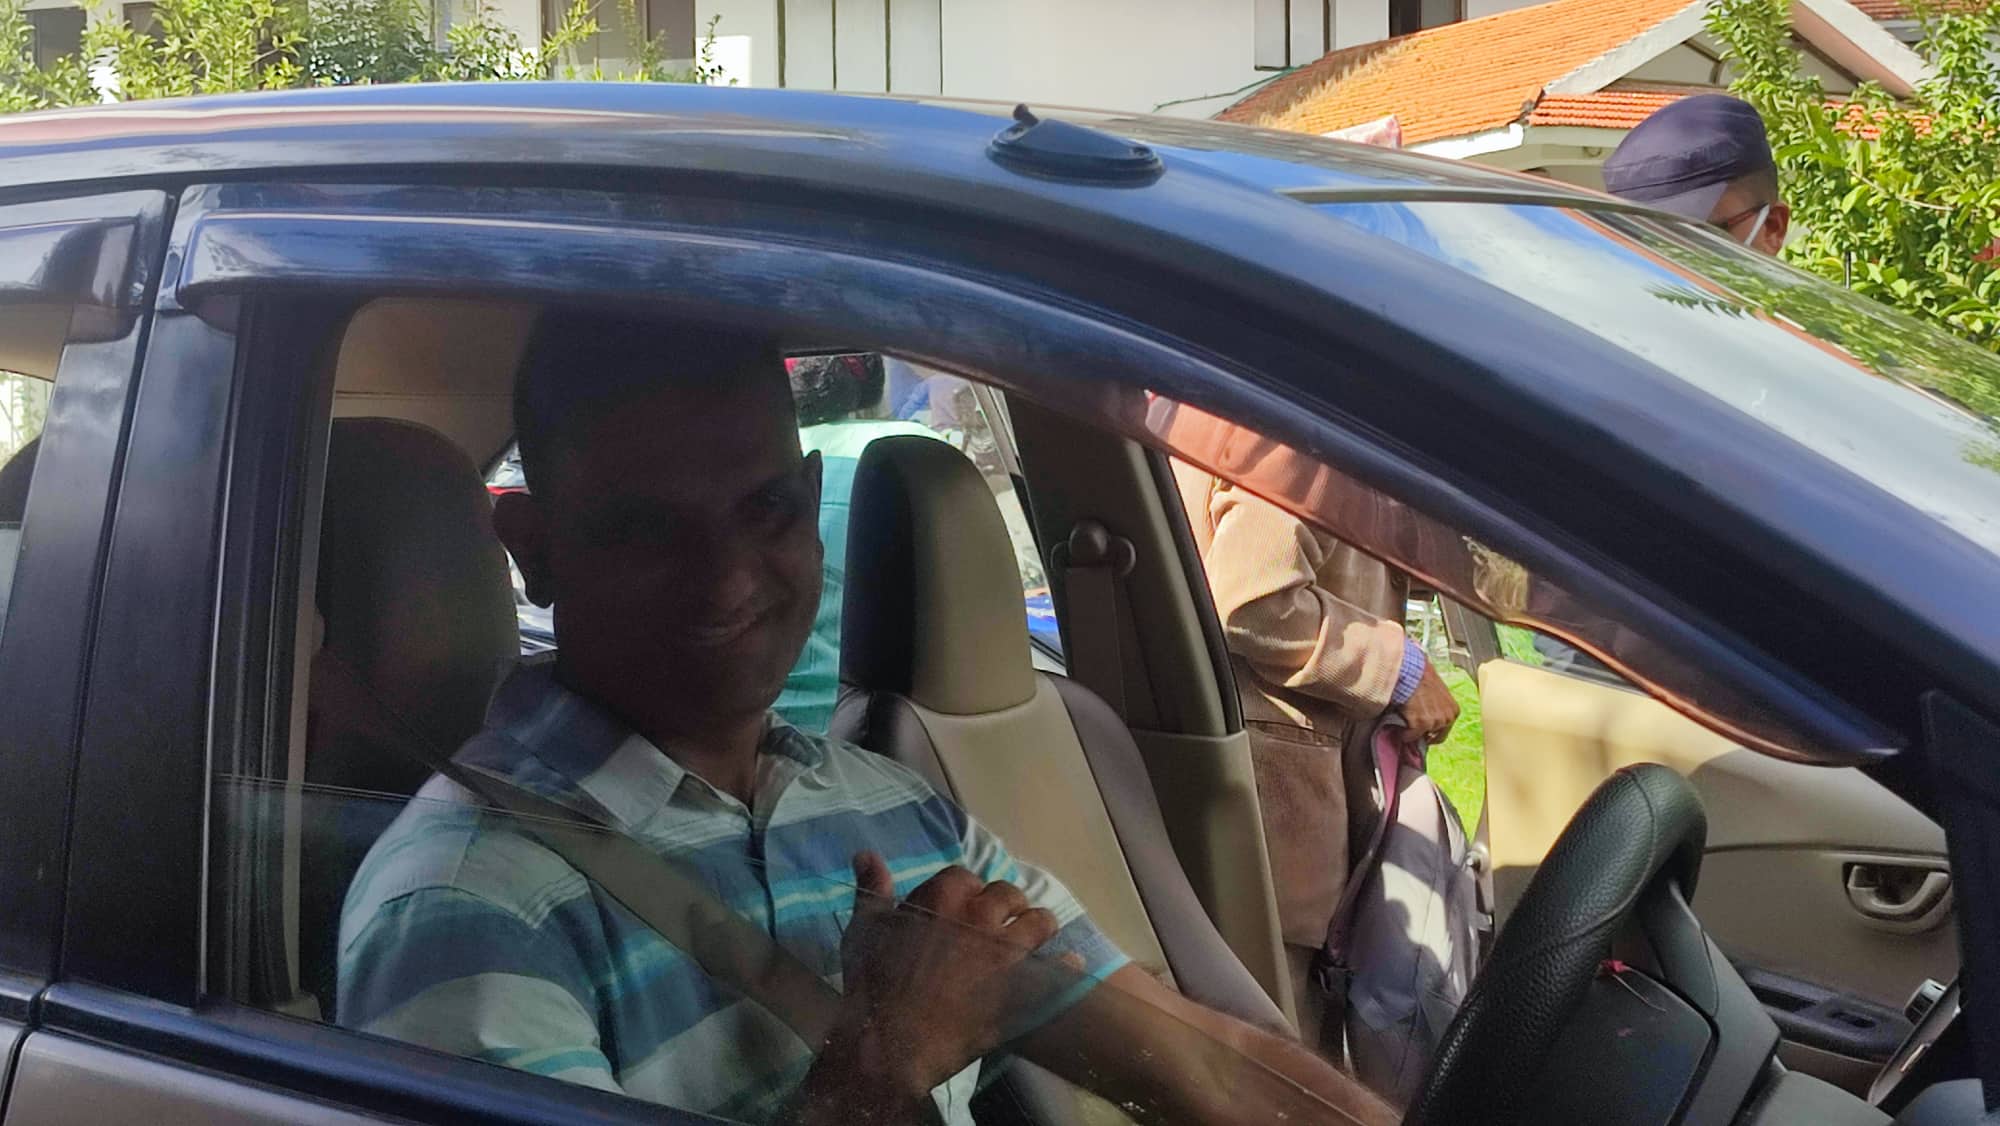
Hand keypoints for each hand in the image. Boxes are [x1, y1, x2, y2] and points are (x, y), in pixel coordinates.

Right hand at [793, 853, 1062, 1121]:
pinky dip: (1066, 966)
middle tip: (999, 924)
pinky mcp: (1019, 988)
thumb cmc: (871, 987)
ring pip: (1041, 923)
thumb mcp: (864, 931)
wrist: (889, 1045)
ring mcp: (1005, 953)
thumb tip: (867, 854)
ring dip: (1038, 928)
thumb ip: (872, 890)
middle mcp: (980, 917)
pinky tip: (1070, 964)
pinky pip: (1058, 970)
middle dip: (1005, 906)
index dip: (965, 891)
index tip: (961, 907)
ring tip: (1033, 939)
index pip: (965, 876)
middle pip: (1008, 894)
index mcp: (942, 899)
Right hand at [1398, 659, 1459, 747]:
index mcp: (1453, 711)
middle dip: (1421, 733)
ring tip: (1403, 719)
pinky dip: (1401, 733)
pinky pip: (1408, 736)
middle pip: (1431, 736)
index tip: (1421, 732)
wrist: (1411, 671)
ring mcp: (1434, 722)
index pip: (1443, 733)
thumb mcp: (1437, 692)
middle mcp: (1446, 718)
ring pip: (1419, 736)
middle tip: (1410, 726)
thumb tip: (1427, 715)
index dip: (1430, 733)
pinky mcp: (1421, 724)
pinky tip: (1398, 721)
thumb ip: (1437, 707)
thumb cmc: (1421, 677)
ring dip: (1410, 731)